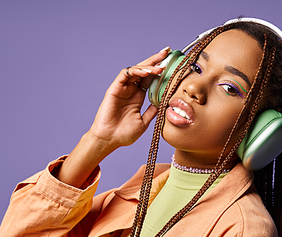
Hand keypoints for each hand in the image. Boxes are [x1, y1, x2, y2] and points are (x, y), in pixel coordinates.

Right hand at [55, 47, 170, 187]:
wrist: (109, 140)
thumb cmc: (124, 134)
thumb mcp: (144, 122)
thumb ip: (152, 111)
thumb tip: (163, 103)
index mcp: (138, 96)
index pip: (150, 79)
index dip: (159, 70)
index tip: (171, 63)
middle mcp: (130, 90)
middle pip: (144, 70)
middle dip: (155, 60)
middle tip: (166, 52)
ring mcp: (122, 88)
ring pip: (136, 70)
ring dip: (148, 66)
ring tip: (160, 67)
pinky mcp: (114, 89)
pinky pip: (125, 75)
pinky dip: (136, 71)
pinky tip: (146, 72)